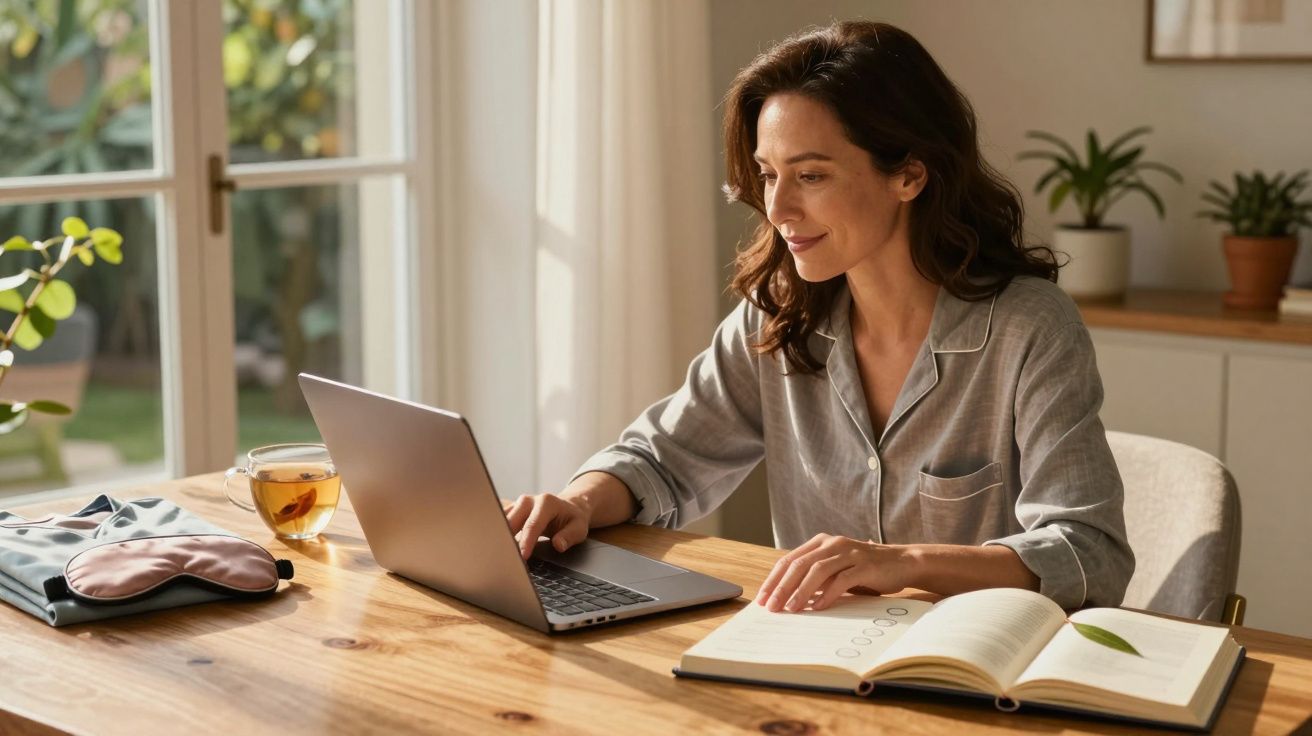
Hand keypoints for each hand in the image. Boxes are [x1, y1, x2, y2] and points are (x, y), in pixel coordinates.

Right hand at [503, 492, 591, 559]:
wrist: (567, 508)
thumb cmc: (572, 519)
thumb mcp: (579, 528)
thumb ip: (569, 536)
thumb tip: (558, 545)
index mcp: (546, 502)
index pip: (532, 524)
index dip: (526, 541)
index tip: (522, 556)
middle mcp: (528, 500)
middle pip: (511, 521)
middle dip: (507, 539)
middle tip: (505, 559)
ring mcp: (517, 504)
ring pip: (501, 521)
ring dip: (499, 537)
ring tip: (498, 555)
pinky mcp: (511, 511)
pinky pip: (499, 522)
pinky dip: (497, 535)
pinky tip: (497, 548)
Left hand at [755, 533, 913, 612]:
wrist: (901, 563)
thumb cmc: (864, 570)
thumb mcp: (835, 571)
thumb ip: (814, 579)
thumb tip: (787, 600)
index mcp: (821, 542)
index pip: (788, 560)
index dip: (773, 580)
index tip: (762, 599)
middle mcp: (832, 543)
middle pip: (799, 564)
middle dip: (782, 587)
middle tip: (772, 606)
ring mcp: (849, 552)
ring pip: (818, 570)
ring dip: (802, 591)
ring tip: (792, 609)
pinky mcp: (865, 564)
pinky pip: (842, 579)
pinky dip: (828, 594)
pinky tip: (819, 607)